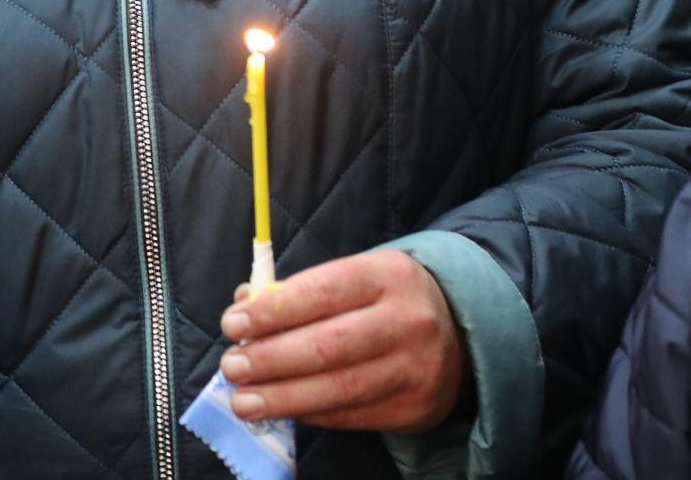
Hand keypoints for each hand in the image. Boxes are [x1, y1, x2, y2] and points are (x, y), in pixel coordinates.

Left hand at [217, 249, 463, 431]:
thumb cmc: (385, 300)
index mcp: (388, 275)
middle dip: (271, 359)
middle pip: (329, 345)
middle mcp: (407, 321)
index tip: (233, 324)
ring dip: (282, 397)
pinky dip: (311, 413)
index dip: (274, 310)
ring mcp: (415, 369)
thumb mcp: (354, 277)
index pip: (324, 292)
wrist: (458, 334)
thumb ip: (300, 290)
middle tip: (232, 367)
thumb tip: (243, 306)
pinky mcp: (414, 408)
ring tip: (243, 401)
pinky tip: (283, 409)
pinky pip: (351, 415)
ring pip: (339, 388)